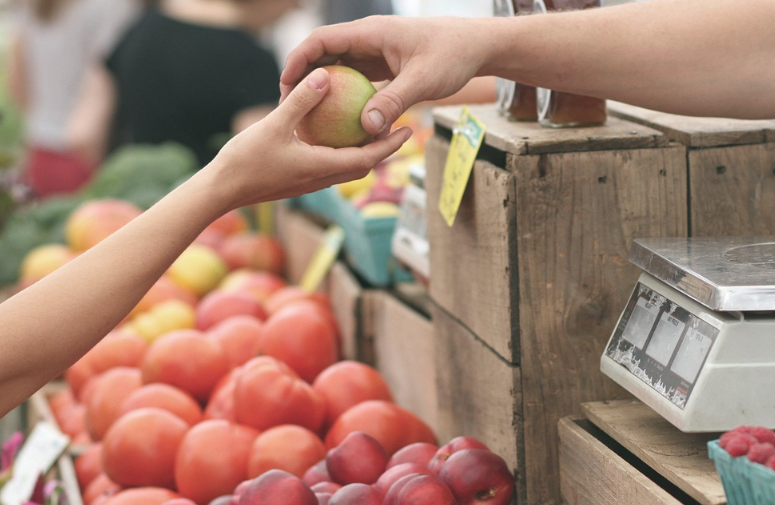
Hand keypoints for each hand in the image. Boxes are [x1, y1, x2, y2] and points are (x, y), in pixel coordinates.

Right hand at [208, 66, 412, 211]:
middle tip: (398, 128)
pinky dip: (340, 153)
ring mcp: (309, 183)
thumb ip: (301, 101)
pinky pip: (328, 166)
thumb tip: (325, 75)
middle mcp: (320, 179)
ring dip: (363, 152)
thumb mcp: (274, 125)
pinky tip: (333, 135)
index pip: (367, 159)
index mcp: (321, 168)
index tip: (408, 130)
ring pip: (346, 168)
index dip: (390, 145)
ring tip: (371, 131)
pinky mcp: (298, 181)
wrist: (221, 191)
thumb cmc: (245, 160)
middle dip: (383, 149)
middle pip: (362, 166)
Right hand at [280, 16, 487, 136]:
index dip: (298, 60)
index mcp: (370, 32)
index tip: (285, 85)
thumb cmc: (452, 55)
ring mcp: (374, 53)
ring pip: (338, 68)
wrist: (476, 46)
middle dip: (303, 78)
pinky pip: (355, 81)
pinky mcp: (382, 66)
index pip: (321, 40)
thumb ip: (393, 102)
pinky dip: (343, 97)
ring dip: (322, 89)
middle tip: (289, 107)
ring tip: (307, 117)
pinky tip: (338, 122)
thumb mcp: (423, 80)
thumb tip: (366, 128)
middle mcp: (367, 40)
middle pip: (323, 54)